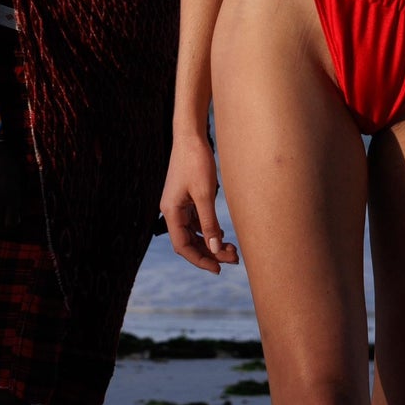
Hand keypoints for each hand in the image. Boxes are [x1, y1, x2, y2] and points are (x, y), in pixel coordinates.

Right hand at [160, 129, 238, 273]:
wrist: (191, 135)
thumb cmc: (196, 161)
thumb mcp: (205, 194)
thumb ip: (209, 223)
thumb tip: (214, 249)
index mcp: (171, 211)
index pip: (182, 245)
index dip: (199, 260)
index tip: (218, 268)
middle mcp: (172, 211)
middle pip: (189, 241)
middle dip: (209, 253)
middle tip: (233, 259)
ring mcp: (179, 205)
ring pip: (194, 233)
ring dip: (211, 243)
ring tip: (232, 250)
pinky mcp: (187, 198)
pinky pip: (197, 221)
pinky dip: (209, 230)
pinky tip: (223, 235)